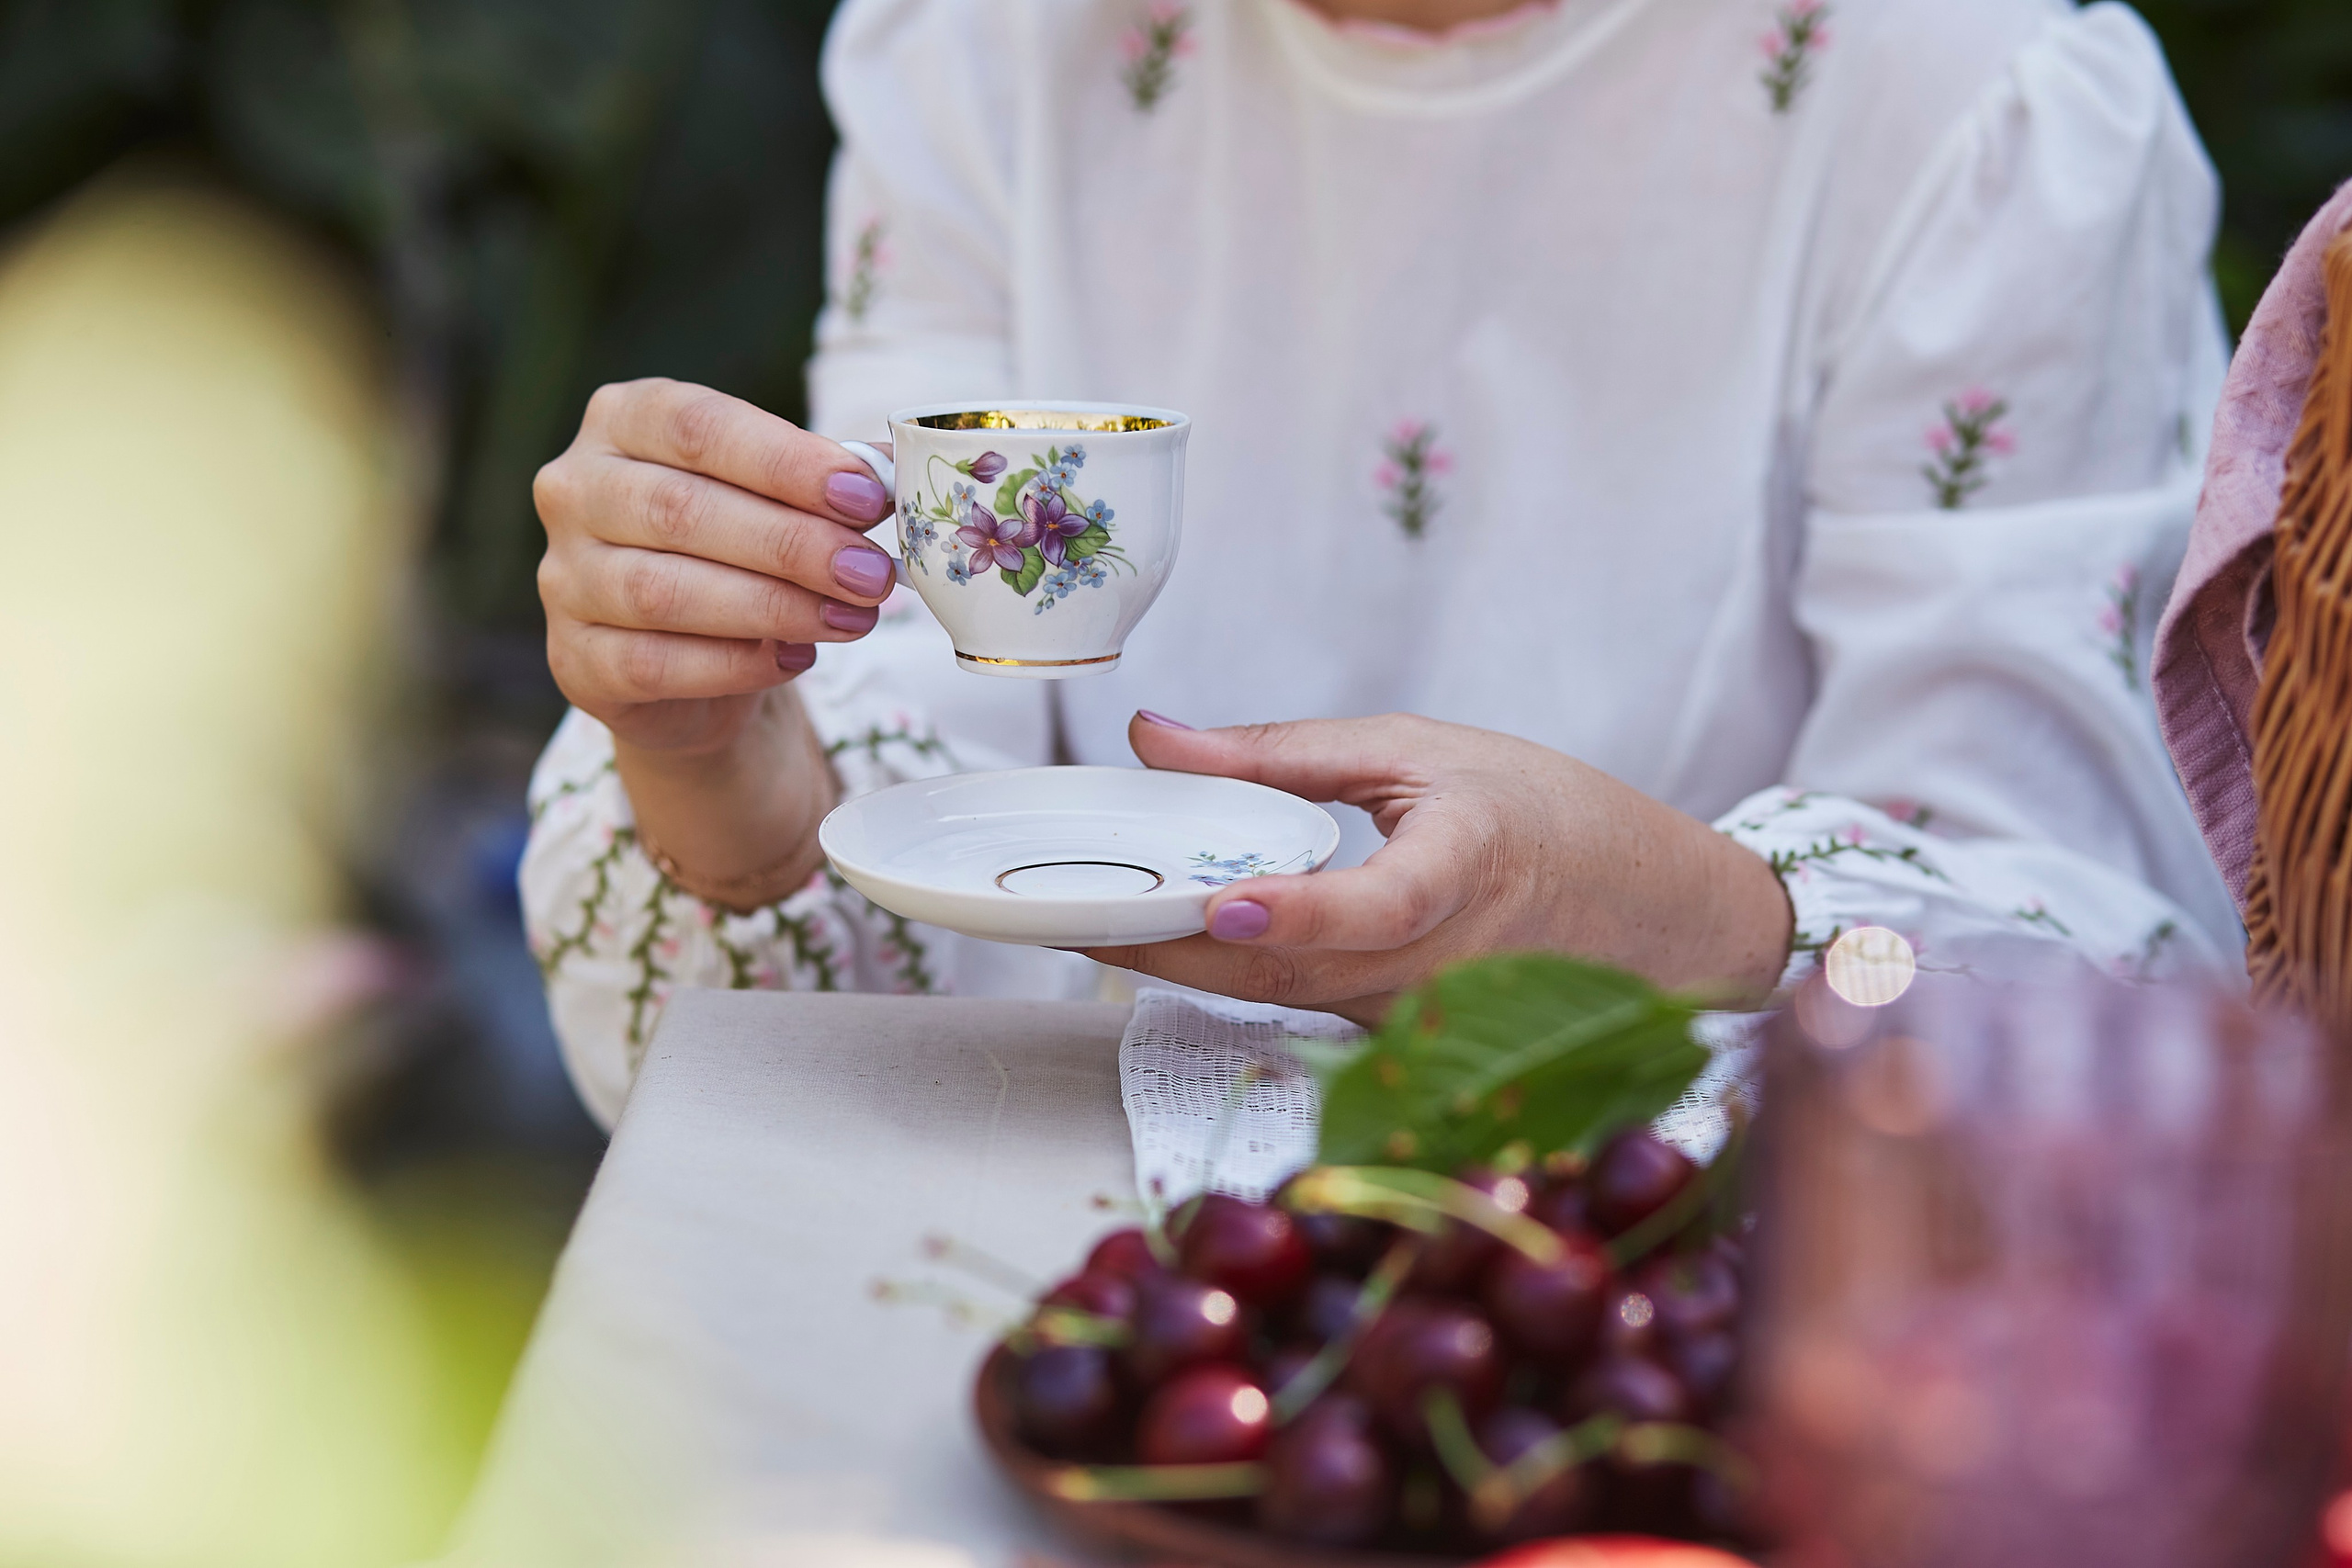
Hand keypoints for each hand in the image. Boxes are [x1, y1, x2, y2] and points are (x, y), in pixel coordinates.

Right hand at [534, 379, 898, 905]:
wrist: (687, 664)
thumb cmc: (737, 550)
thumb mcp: (779, 497)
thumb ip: (825, 481)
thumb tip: (891, 471)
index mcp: (623, 420)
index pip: (698, 426)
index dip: (786, 462)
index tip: (866, 498)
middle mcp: (575, 490)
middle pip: (680, 511)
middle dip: (791, 544)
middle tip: (872, 573)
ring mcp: (563, 578)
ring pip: (663, 592)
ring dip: (773, 607)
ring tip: (852, 617)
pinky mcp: (575, 661)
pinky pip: (654, 664)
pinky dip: (735, 664)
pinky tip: (796, 658)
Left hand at [1084, 713, 1793, 1022]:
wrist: (1654, 920)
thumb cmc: (1542, 815)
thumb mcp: (1421, 749)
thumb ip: (1282, 752)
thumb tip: (1153, 735)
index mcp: (1467, 871)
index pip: (1382, 908)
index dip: (1305, 911)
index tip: (1227, 901)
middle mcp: (1440, 968)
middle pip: (1287, 970)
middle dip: (1164, 947)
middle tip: (1058, 908)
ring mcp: (1417, 1023)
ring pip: (1275, 999)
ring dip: (1169, 969)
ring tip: (1074, 918)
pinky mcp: (1393, 1045)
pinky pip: (1291, 1008)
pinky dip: (1216, 978)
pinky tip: (1146, 942)